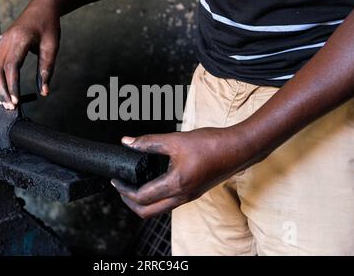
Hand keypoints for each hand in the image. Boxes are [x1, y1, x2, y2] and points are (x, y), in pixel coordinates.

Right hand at [0, 0, 60, 109]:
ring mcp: (0, 42)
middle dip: (1, 91)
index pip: (11, 66)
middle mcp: (5, 40)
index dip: (12, 85)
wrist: (41, 8)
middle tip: (10, 108)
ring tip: (6, 104)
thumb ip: (46, 70)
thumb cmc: (48, 27)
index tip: (16, 101)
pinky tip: (3, 92)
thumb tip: (44, 92)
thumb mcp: (52, 47)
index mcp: (20, 39)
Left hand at [112, 127, 257, 218]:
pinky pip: (170, 203)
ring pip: (159, 209)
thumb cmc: (211, 144)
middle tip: (121, 188)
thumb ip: (149, 142)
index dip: (124, 190)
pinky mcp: (194, 193)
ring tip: (133, 186)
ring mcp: (189, 197)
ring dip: (143, 202)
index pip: (142, 197)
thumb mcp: (175, 140)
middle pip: (148, 212)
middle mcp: (182, 196)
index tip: (116, 180)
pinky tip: (152, 181)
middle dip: (130, 203)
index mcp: (176, 184)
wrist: (237, 149)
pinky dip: (156, 198)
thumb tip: (128, 142)